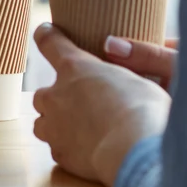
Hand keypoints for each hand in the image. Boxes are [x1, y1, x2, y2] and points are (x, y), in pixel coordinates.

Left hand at [31, 23, 170, 186]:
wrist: (135, 150)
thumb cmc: (143, 109)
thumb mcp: (136, 79)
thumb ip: (116, 75)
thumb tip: (112, 77)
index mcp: (74, 67)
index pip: (49, 43)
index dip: (46, 36)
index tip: (44, 33)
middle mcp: (55, 95)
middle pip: (42, 93)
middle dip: (56, 97)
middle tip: (79, 102)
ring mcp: (54, 126)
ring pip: (42, 123)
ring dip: (55, 124)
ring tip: (78, 129)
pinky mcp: (60, 153)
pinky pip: (57, 148)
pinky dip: (68, 148)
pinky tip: (87, 151)